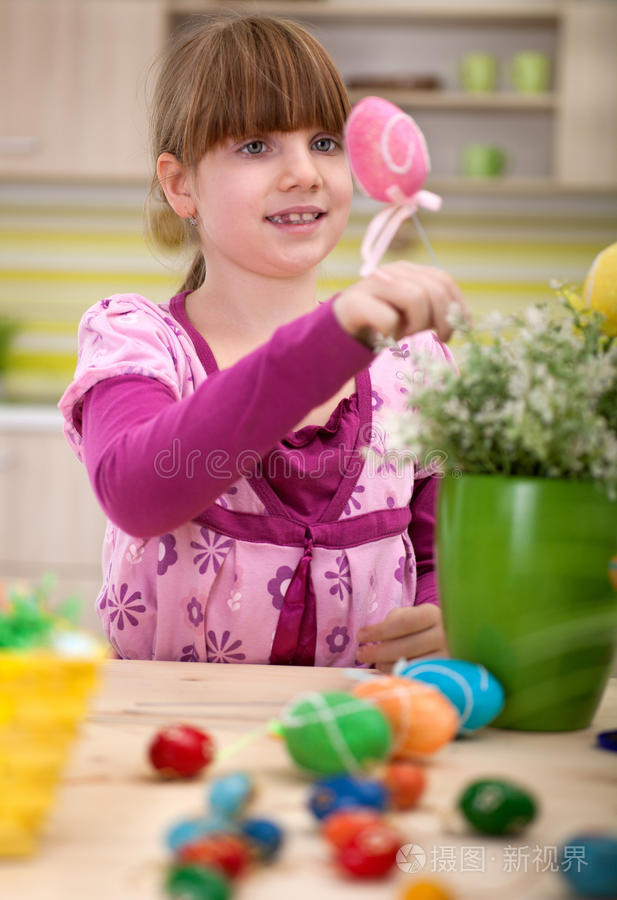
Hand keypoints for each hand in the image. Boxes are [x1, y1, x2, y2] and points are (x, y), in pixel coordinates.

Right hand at [333, 260, 468, 344]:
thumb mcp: (412, 317)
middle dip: (444, 318)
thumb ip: (434, 310)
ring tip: (404, 335)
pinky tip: (384, 338)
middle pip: (434, 289)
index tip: (461, 329)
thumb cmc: (379, 326)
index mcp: (408, 271)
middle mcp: (392, 271)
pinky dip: (391, 334)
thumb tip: (464, 318)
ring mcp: (373, 283)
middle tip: (441, 339)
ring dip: (416, 325)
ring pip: (416, 298)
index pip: (444, 281)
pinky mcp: (356, 302)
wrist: (337, 334)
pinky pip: (389, 319)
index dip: (458, 305)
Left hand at [356, 604, 447, 672]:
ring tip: (374, 663)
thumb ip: (397, 620)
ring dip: (386, 665)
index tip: (360, 636)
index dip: (379, 631)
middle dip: (378, 652)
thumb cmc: (426, 626)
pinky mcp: (448, 675)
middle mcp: (444, 635)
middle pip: (405, 646)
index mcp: (433, 614)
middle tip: (360, 654)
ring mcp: (448, 657)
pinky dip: (399, 674)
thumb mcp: (414, 615)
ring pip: (411, 664)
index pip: (403, 623)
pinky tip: (388, 670)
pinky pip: (417, 677)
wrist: (460, 640)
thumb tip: (378, 637)